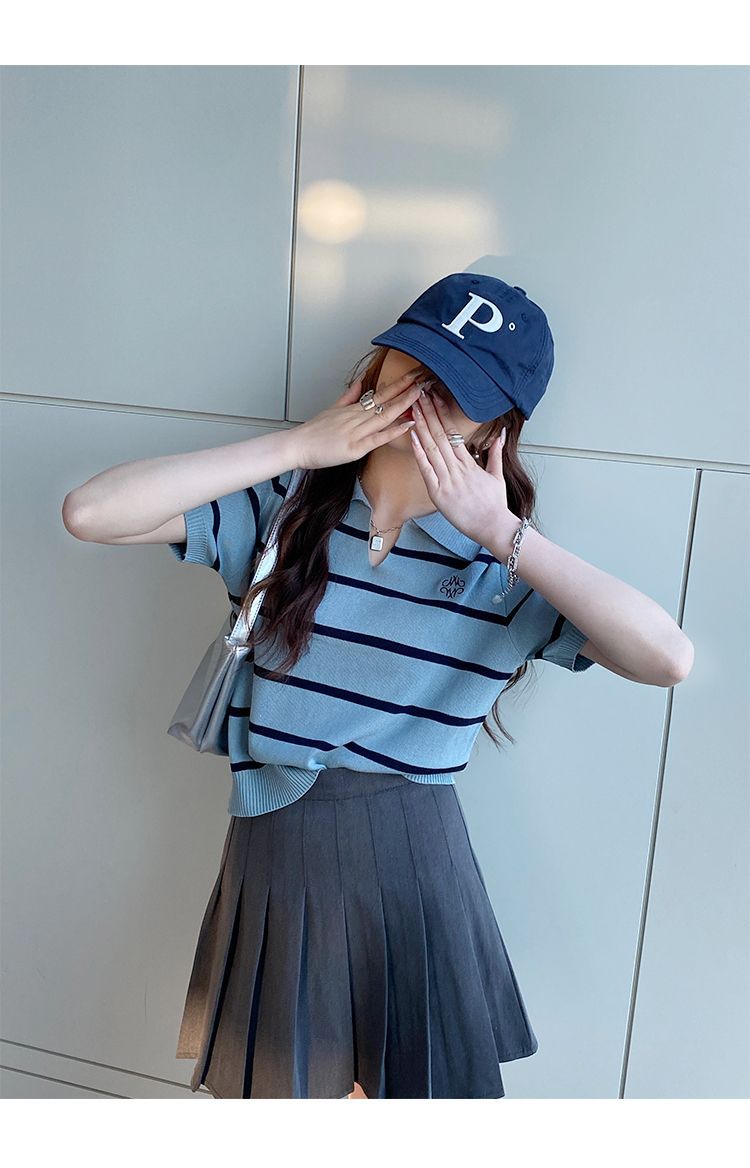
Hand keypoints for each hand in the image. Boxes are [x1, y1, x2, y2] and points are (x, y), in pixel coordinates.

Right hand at [292, 370, 430, 470]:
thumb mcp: (331, 409)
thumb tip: (359, 383)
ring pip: (385, 416)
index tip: (414, 376)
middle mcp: (356, 417)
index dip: (399, 385)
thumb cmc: (312, 432)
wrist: (296, 445)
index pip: (380, 394)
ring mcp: (356, 432)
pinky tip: (408, 424)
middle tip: (424, 378)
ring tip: (421, 395)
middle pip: (386, 401)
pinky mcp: (354, 448)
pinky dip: (394, 431)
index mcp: (353, 410)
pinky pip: (377, 438)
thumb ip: (348, 396)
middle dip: (407, 390)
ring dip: (404, 404)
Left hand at [409, 389, 517, 547]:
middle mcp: (457, 468)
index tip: (435, 397)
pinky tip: (413, 436)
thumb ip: (497, 453)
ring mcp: (448, 480)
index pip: (453, 431)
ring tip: (414, 408)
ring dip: (422, 426)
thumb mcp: (497, 476)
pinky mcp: (439, 494)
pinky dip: (419, 452)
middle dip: (429, 412)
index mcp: (469, 463)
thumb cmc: (495, 505)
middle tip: (419, 394)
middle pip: (440, 434)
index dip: (443, 412)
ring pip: (432, 447)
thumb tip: (500, 434)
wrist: (494, 527)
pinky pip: (427, 470)